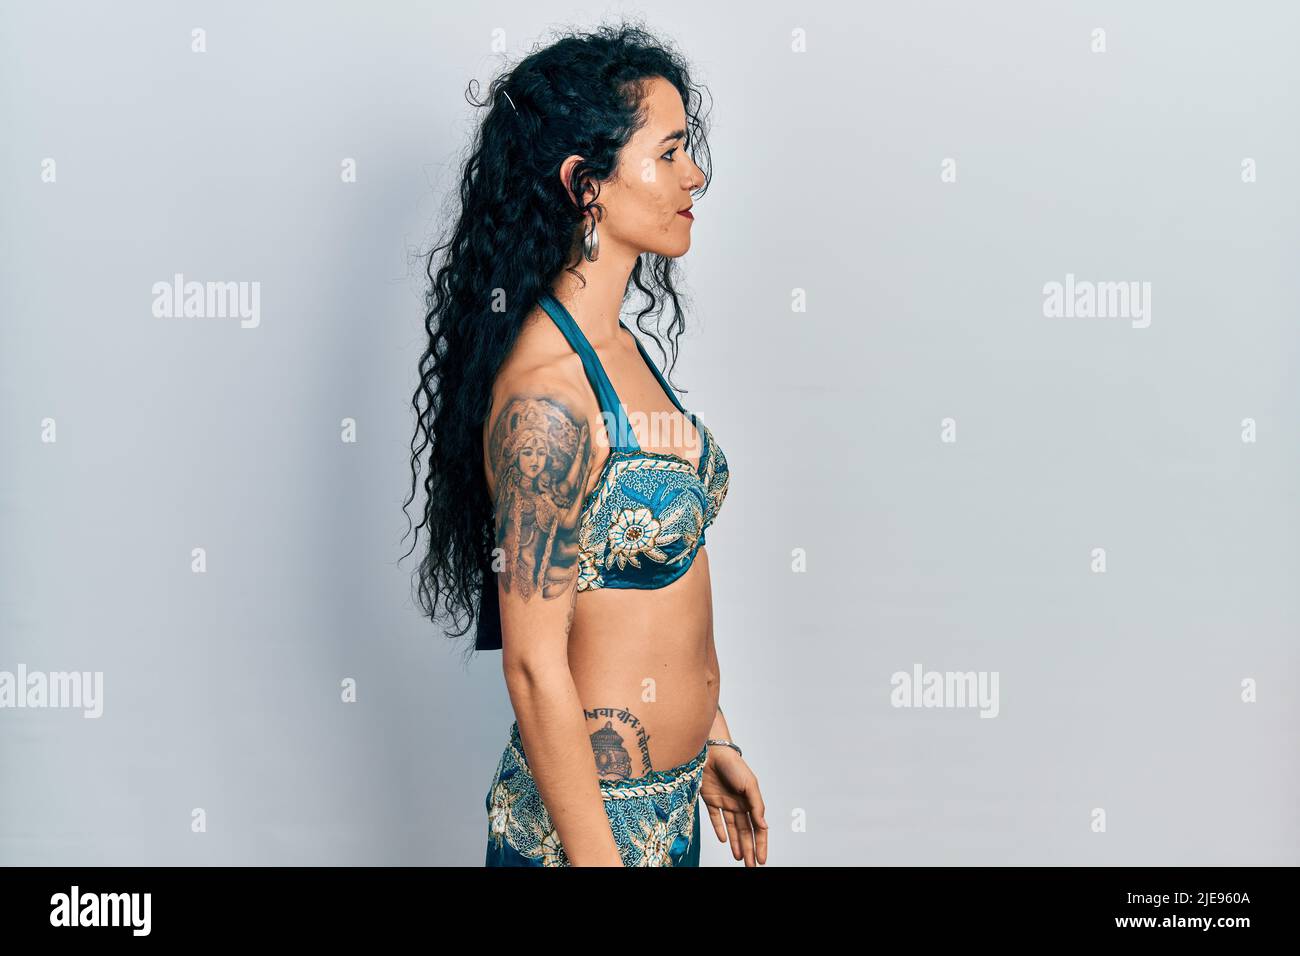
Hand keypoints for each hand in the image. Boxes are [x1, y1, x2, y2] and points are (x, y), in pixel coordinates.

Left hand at [699, 746, 767, 865]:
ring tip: (740, 858)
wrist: (711, 751)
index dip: (760, 844)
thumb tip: (763, 826)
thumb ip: (757, 806)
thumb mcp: (750, 785)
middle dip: (749, 849)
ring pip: (732, 829)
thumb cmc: (734, 765)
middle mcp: (738, 804)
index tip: (762, 859)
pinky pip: (715, 818)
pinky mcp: (710, 800)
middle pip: (745, 832)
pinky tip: (723, 841)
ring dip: (736, 844)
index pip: (757, 828)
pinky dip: (719, 829)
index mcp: (750, 801)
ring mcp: (724, 803)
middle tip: (751, 866)